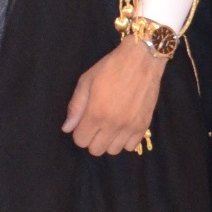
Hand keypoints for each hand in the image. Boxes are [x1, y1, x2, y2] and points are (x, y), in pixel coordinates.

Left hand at [62, 39, 166, 155]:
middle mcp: (113, 124)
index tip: (83, 122)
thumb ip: (75, 107)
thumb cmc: (110, 68)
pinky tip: (122, 126)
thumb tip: (67, 128)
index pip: (81, 141)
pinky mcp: (144, 125)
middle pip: (96, 150)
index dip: (79, 132)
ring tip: (109, 125)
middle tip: (95, 124)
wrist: (142, 60)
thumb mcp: (86, 82)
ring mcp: (130, 127)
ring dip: (108, 141)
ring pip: (113, 151)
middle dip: (92, 138)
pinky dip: (124, 140)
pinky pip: (131, 146)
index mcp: (96, 113)